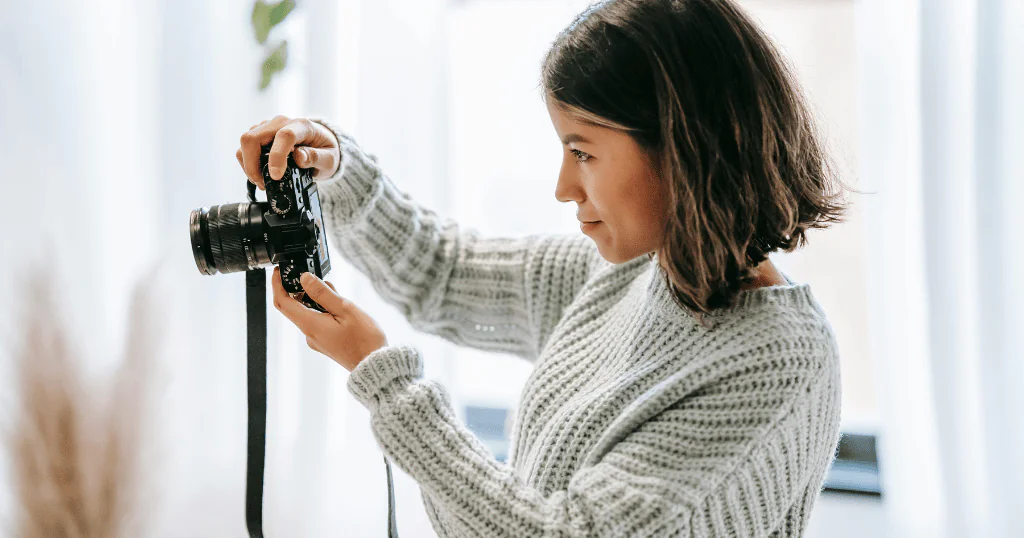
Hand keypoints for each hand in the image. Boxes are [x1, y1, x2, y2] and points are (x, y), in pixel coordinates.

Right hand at [236, 115, 340, 190]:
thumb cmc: (326, 150)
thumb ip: (316, 157)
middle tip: (263, 183)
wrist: (321, 143)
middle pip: (253, 137)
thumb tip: (300, 157)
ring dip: (249, 165)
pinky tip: (259, 174)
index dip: (276, 157)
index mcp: (301, 126)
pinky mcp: (260, 134)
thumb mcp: (330, 158)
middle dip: (252, 164)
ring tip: (262, 182)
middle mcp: (281, 122)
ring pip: (246, 142)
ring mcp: (268, 127)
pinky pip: (246, 147)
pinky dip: (248, 163)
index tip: (276, 176)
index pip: (284, 136)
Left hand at [271, 267, 387, 370]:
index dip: (277, 285)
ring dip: (316, 299)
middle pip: (294, 307)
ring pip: (308, 313)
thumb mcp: (345, 309)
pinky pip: (317, 321)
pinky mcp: (325, 342)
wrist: (374, 365)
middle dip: (300, 289)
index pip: (283, 302)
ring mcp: (316, 339)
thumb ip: (323, 293)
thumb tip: (304, 278)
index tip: (278, 272)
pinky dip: (323, 309)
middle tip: (314, 276)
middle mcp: (309, 333)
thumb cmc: (364, 340)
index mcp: (310, 324)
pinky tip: (339, 306)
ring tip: (336, 292)